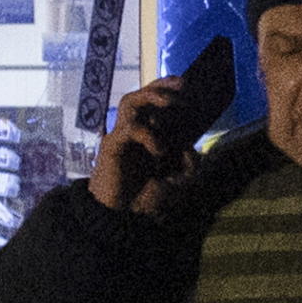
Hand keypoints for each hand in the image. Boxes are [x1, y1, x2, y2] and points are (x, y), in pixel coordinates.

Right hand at [88, 75, 200, 213]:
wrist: (123, 219)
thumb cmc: (146, 198)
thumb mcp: (180, 181)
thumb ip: (189, 162)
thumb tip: (189, 145)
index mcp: (149, 134)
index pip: (155, 102)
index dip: (168, 88)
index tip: (188, 83)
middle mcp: (134, 131)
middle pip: (141, 95)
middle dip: (161, 86)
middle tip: (183, 87)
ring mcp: (121, 137)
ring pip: (129, 101)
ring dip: (151, 96)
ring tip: (171, 103)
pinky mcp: (111, 146)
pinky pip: (130, 129)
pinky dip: (149, 136)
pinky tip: (159, 151)